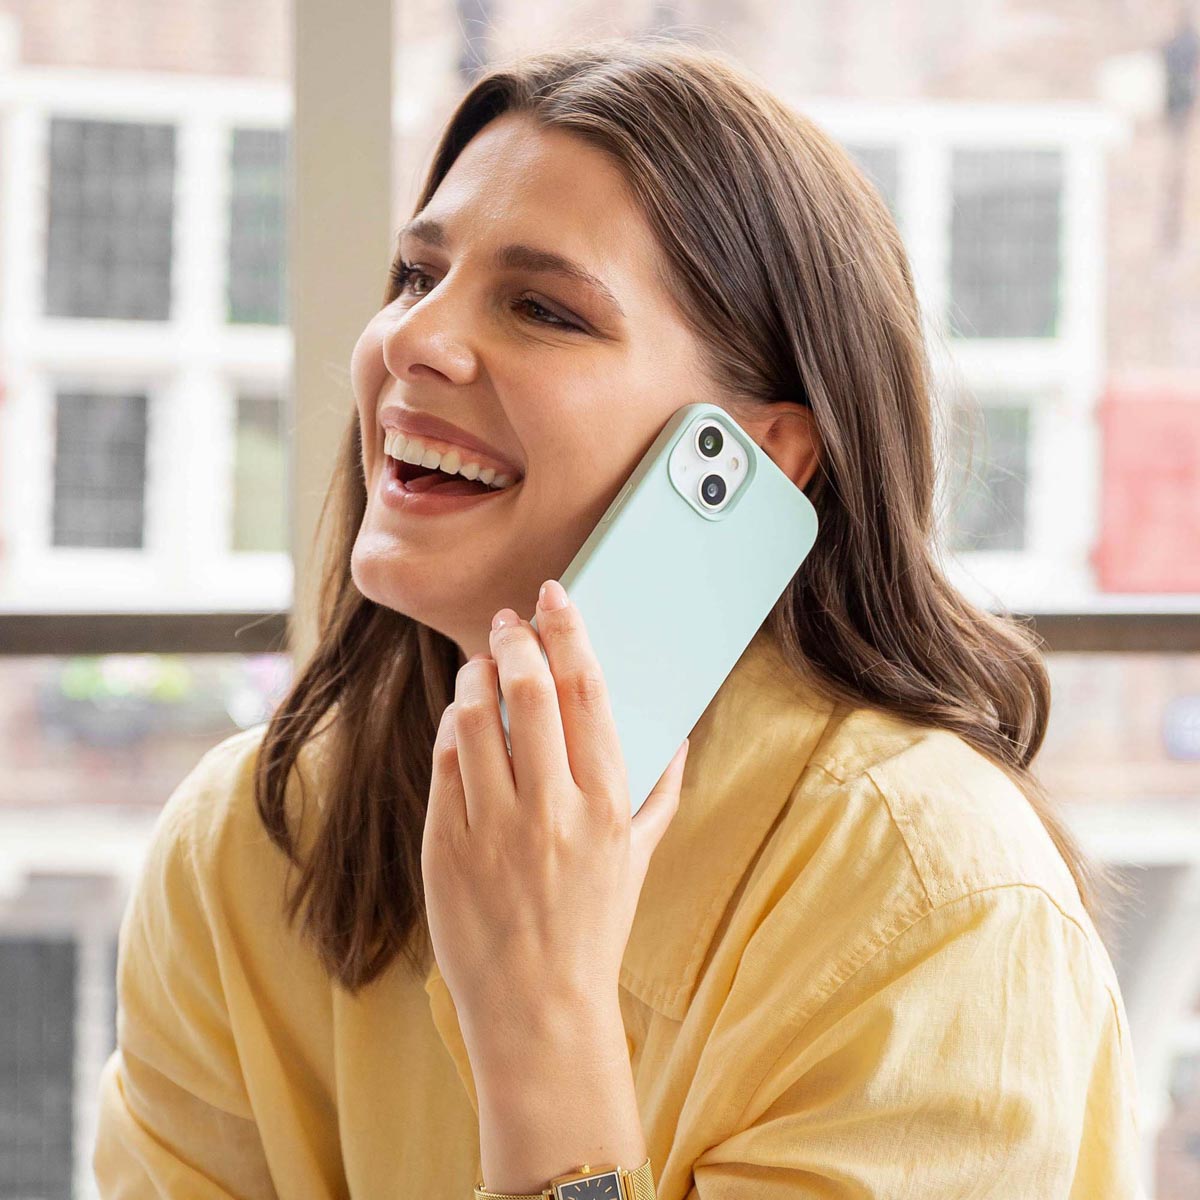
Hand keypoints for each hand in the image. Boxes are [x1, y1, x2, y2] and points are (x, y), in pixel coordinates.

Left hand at [420, 577, 688, 1051]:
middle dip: (515, 640)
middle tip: (508, 621)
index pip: (588, 694)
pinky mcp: (446, 846)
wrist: (537, 1009)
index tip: (555, 598)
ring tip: (480, 666)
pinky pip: (443, 763)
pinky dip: (450, 728)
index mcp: (607, 806)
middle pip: (530, 693)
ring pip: (474, 719)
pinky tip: (459, 720)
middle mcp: (552, 811)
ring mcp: (494, 829)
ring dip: (474, 677)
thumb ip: (659, 793)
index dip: (569, 634)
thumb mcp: (639, 859)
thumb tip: (680, 736)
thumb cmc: (594, 928)